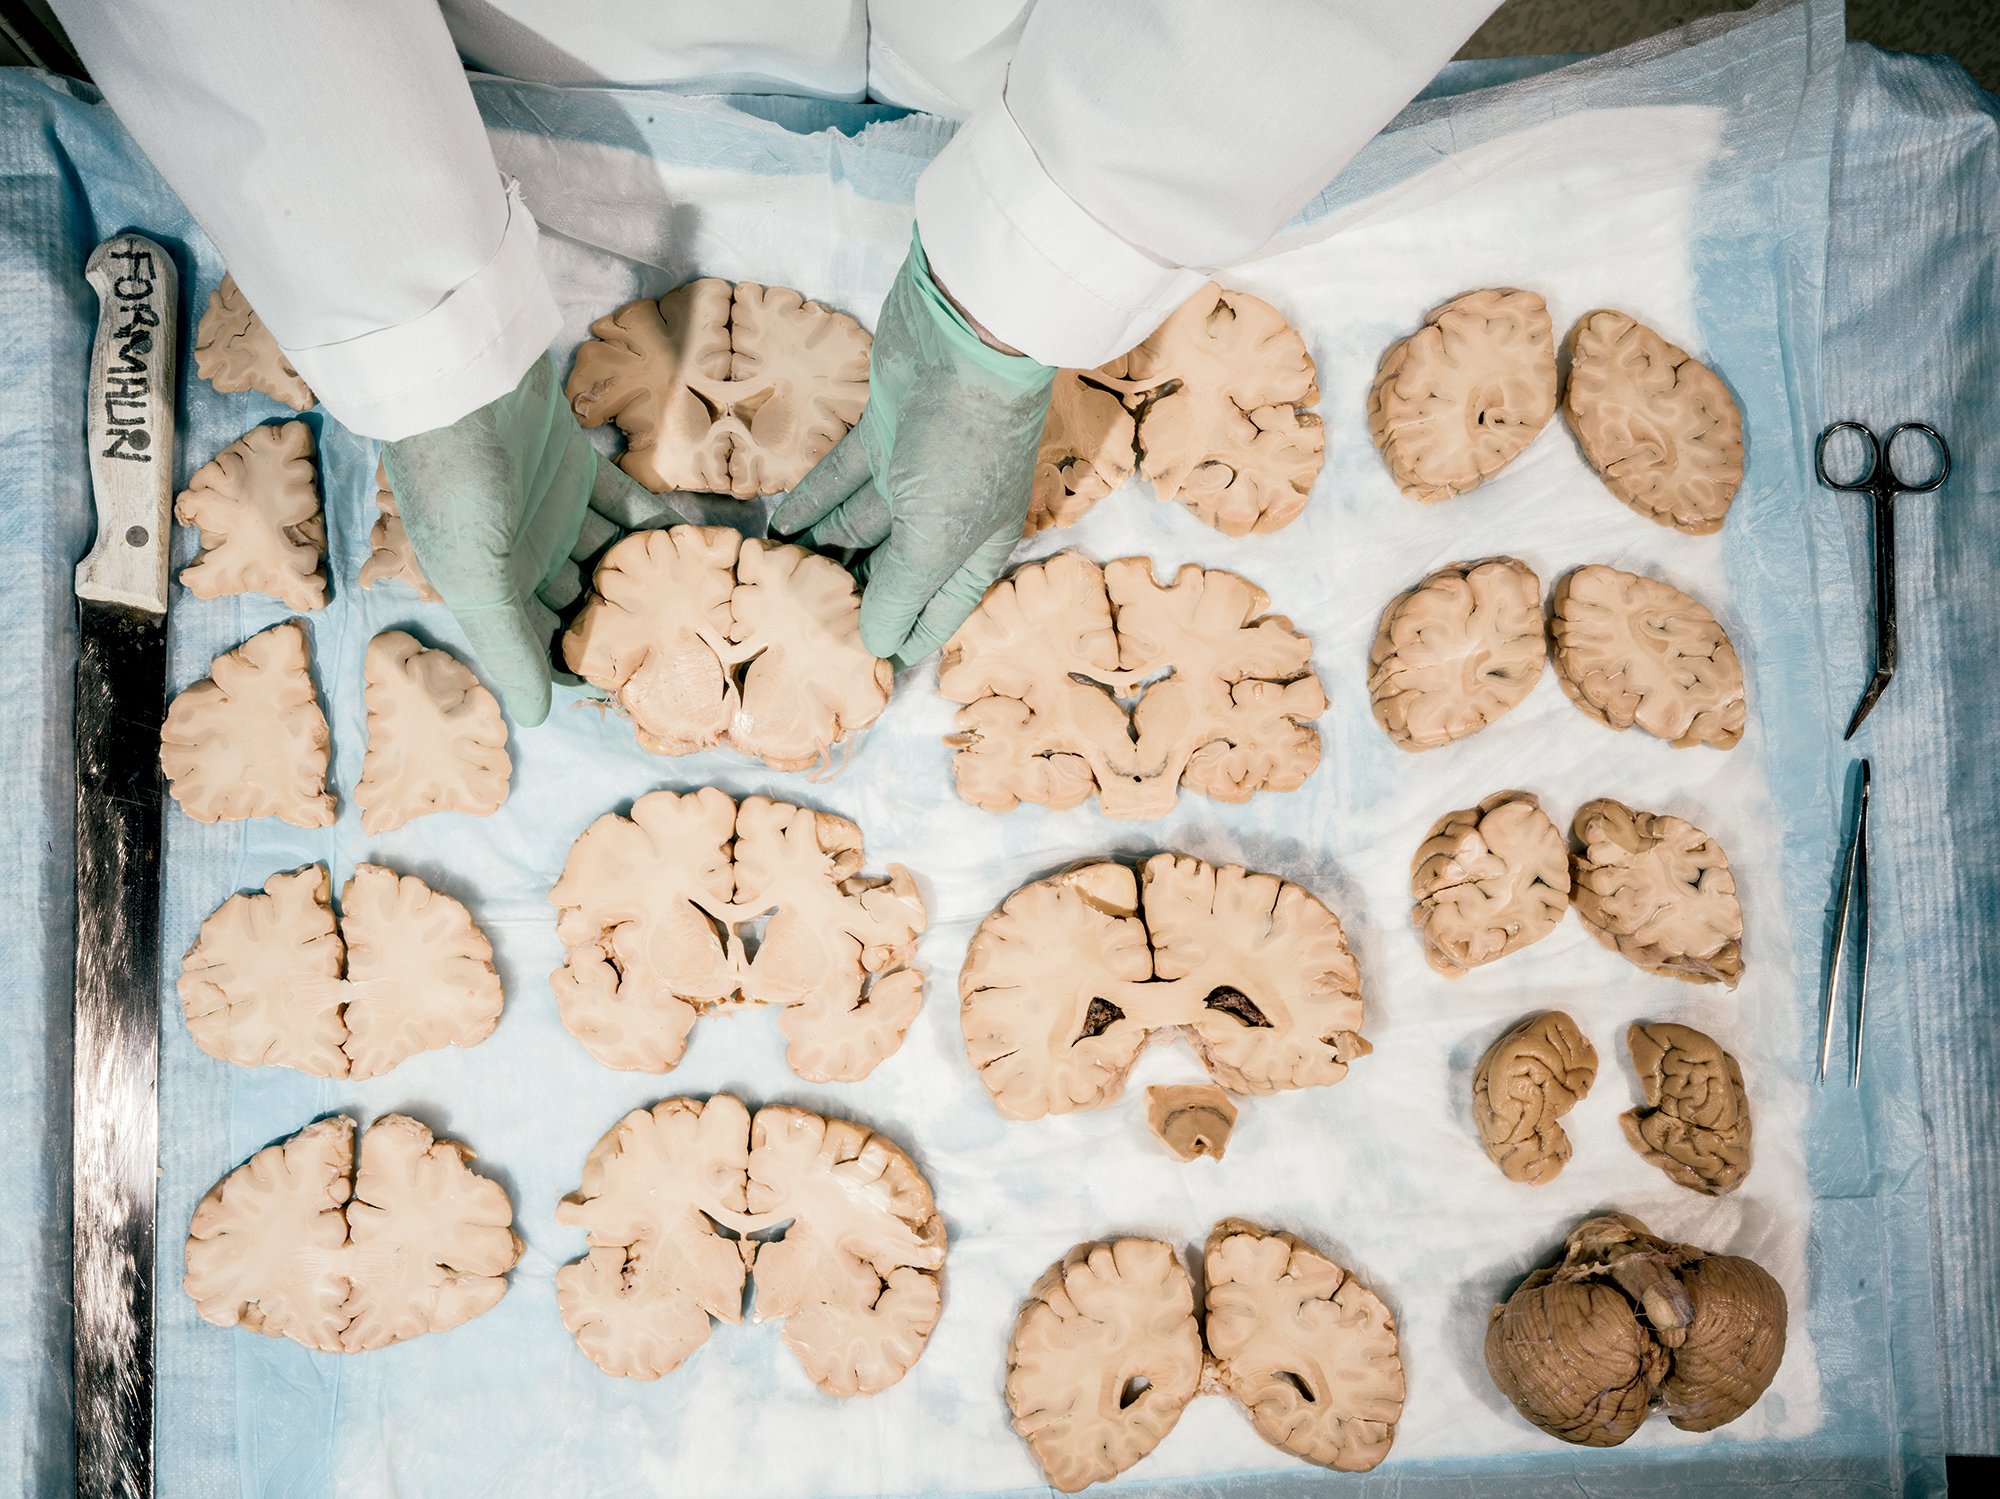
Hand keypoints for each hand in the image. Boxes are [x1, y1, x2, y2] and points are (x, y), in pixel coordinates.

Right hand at [384, 355, 682, 723]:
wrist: (458, 383)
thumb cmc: (455, 489)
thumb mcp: (476, 578)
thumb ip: (509, 647)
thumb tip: (536, 719)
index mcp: (489, 588)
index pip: (542, 643)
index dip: (583, 668)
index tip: (636, 691)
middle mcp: (521, 555)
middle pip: (582, 603)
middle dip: (627, 625)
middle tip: (687, 651)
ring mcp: (552, 511)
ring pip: (610, 557)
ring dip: (651, 578)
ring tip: (703, 606)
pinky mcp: (577, 470)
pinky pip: (626, 506)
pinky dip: (656, 526)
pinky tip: (698, 550)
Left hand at [771, 228, 1054, 667]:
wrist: (970, 342)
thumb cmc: (964, 449)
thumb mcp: (934, 539)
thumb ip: (900, 593)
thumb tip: (873, 644)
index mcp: (973, 550)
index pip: (933, 613)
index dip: (897, 645)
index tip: (857, 680)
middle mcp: (946, 516)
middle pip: (889, 571)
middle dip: (847, 598)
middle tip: (795, 630)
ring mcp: (913, 470)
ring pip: (858, 525)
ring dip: (819, 551)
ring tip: (772, 582)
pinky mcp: (883, 429)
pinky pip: (840, 479)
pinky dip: (810, 501)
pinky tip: (777, 527)